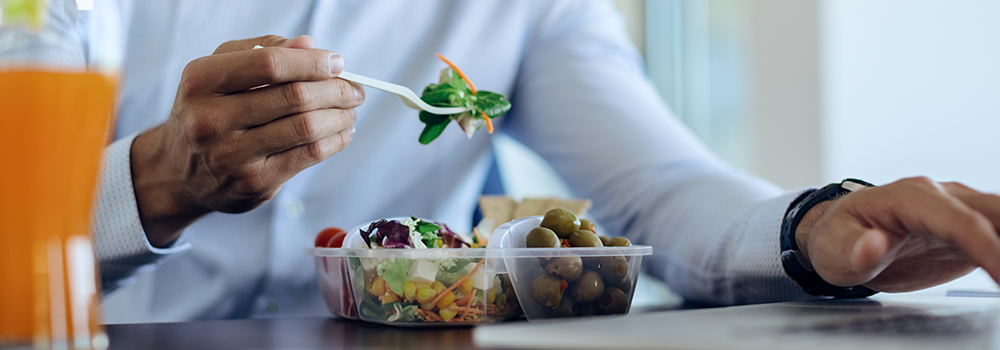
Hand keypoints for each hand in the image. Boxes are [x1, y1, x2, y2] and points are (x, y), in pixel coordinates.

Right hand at [130, 35, 363, 246]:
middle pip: (294, 97)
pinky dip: (335, 141)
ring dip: (341, 116)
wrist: (179, 170)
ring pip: (306, 128)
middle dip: (336, 89)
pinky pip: (309, 156)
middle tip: (354, 89)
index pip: (270, 64)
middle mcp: (211, 119)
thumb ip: (262, 51)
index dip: (312, 61)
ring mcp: (232, 155)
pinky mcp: (254, 183)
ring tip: (351, 109)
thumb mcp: (221, 70)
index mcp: (201, 80)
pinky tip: (343, 132)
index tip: (337, 63)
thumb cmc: (209, 110)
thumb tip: (310, 45)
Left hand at [796, 177, 999, 291]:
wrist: (842, 236)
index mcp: (909, 197)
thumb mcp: (833, 248)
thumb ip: (854, 249)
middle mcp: (938, 197)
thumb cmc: (837, 237)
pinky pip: (994, 232)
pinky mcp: (962, 231)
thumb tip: (874, 245)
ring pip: (997, 216)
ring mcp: (954, 210)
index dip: (985, 246)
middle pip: (991, 210)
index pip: (957, 220)